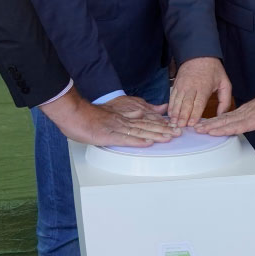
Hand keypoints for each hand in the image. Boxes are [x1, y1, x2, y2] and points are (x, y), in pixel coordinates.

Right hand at [38, 88, 175, 147]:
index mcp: (125, 116)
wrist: (75, 114)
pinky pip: (125, 139)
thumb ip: (128, 112)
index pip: (146, 120)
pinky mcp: (109, 136)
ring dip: (155, 135)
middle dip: (164, 130)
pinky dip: (137, 142)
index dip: (162, 124)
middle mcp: (123, 121)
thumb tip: (142, 114)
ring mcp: (117, 128)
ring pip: (139, 131)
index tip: (175, 127)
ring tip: (168, 138)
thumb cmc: (91, 116)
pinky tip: (147, 144)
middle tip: (179, 133)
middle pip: (147, 125)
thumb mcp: (113, 112)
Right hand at [168, 57, 233, 127]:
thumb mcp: (224, 83)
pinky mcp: (176, 84)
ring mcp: (182, 85)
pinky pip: (172, 97)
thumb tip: (222, 115)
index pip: (198, 103)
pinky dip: (171, 106)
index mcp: (204, 87)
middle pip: (186, 104)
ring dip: (175, 113)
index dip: (194, 114)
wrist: (199, 54)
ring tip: (174, 123)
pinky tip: (170, 114)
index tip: (192, 124)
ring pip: (177, 101)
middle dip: (183, 116)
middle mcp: (192, 87)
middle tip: (180, 127)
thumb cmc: (213, 70)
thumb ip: (225, 100)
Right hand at [198, 91, 254, 154]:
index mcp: (253, 119)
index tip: (212, 132)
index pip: (236, 126)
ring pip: (223, 117)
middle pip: (225, 121)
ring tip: (199, 126)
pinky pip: (226, 114)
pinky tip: (209, 122)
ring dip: (211, 122)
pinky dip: (216, 118)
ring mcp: (242, 111)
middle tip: (198, 129)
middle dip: (211, 126)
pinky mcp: (241, 110)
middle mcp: (245, 114)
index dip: (223, 129)